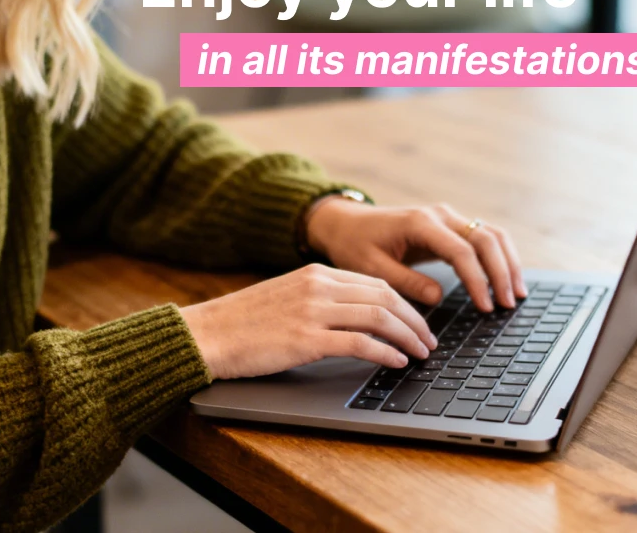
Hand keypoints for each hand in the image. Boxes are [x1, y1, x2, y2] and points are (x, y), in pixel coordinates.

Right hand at [180, 264, 437, 379]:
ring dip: (407, 337)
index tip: (417, 321)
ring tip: (421, 353)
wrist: (207, 333)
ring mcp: (313, 311)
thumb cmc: (241, 323)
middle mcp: (318, 286)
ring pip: (379, 317)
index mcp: (314, 273)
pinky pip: (360, 343)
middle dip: (414, 320)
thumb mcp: (285, 298)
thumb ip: (318, 301)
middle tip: (429, 340)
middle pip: (385, 296)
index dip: (404, 303)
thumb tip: (354, 318)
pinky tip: (396, 362)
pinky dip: (385, 352)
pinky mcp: (306, 338)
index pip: (374, 282)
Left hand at [305, 199, 526, 311]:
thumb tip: (438, 297)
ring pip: (490, 234)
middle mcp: (439, 215)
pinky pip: (483, 238)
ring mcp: (447, 218)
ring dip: (507, 262)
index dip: (477, 280)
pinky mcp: (449, 226)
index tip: (486, 306)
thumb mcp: (371, 268)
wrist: (346, 223)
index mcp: (420, 224)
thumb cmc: (355, 245)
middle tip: (507, 303)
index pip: (461, 251)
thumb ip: (405, 282)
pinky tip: (504, 280)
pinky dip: (498, 257)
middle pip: (485, 238)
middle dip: (501, 271)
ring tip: (515, 294)